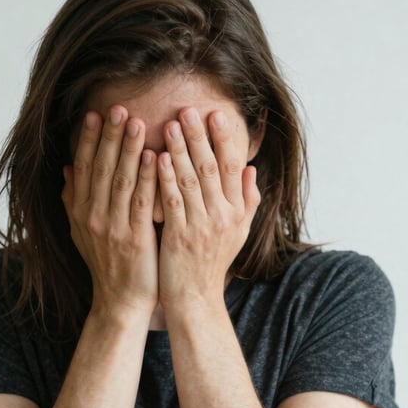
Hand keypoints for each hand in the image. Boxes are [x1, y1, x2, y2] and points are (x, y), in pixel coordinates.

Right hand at [62, 106, 158, 316]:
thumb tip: (67, 168)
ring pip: (119, 180)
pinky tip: (155, 156)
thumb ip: (74, 199)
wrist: (120, 300)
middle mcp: (92, 217)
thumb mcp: (82, 231)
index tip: (94, 114)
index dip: (87, 140)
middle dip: (108, 136)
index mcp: (80, 212)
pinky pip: (140, 202)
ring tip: (135, 121)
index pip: (83, 168)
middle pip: (100, 168)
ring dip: (127, 149)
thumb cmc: (107, 264)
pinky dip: (146, 178)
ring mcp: (112, 227)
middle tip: (117, 107)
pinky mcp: (134, 238)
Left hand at [156, 107, 260, 307]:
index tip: (216, 115)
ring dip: (180, 150)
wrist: (195, 298)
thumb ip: (246, 201)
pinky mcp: (180, 237)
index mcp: (237, 212)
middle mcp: (223, 217)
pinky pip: (172, 201)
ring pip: (191, 180)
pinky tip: (156, 158)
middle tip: (188, 109)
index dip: (225, 140)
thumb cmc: (212, 263)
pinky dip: (165, 178)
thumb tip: (252, 169)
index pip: (234, 168)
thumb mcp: (238, 233)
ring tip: (171, 125)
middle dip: (200, 137)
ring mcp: (202, 227)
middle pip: (212, 168)